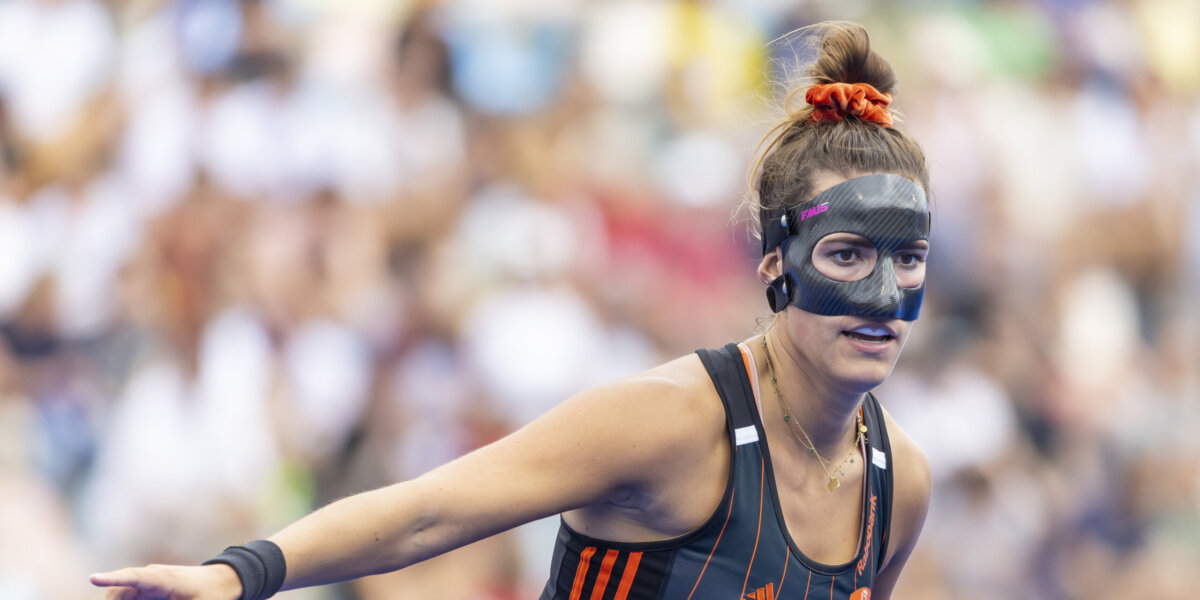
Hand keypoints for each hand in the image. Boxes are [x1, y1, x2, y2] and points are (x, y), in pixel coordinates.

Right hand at [90, 563, 242, 599]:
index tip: (93, 578)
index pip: (133, 577)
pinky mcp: (148, 591)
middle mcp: (151, 577)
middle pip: (118, 590)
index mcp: (163, 578)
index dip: (112, 578)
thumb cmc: (213, 594)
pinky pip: (129, 598)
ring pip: (120, 595)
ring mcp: (148, 583)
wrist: (222, 580)